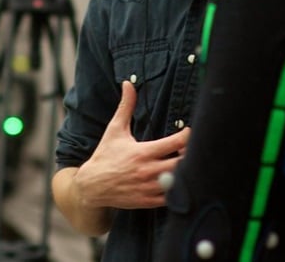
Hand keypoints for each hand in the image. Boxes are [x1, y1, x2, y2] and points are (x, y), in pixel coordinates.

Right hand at [74, 80, 189, 209]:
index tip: (190, 131)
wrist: (91, 186)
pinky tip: (178, 181)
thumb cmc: (105, 155)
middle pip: (182, 164)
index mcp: (143, 152)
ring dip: (186, 174)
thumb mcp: (115, 129)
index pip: (175, 143)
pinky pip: (171, 198)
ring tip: (188, 165)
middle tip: (193, 149)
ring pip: (178, 182)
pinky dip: (178, 190)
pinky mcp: (148, 201)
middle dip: (191, 156)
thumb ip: (126, 106)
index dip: (187, 136)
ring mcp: (149, 188)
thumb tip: (128, 83)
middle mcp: (148, 171)